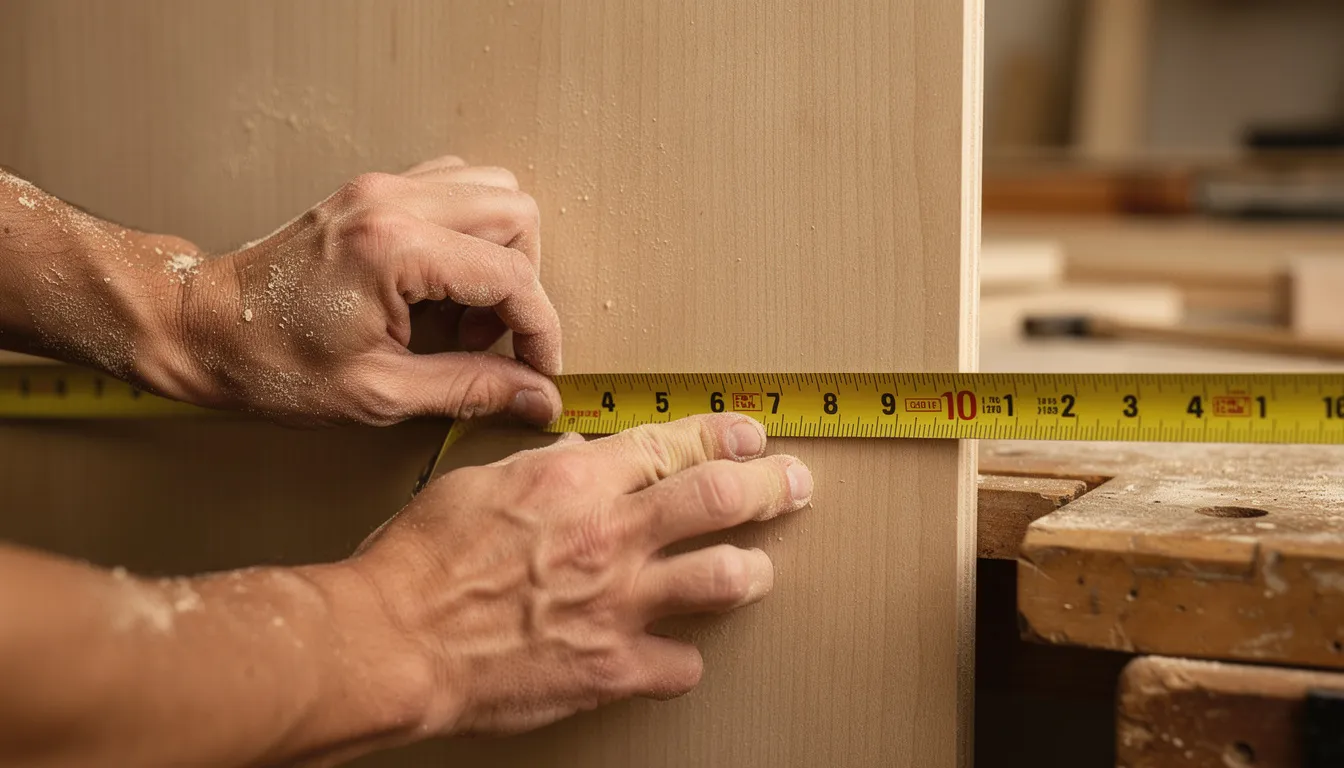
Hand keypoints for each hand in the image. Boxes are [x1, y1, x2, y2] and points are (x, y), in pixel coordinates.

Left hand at [165, 156, 561, 425]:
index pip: (512, 275)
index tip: (539, 370)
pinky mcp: (375, 191)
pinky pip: (455, 190)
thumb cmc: (270, 362)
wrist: (201, 326)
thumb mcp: (378, 393)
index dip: (540, 329)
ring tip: (462, 313)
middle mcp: (393, 202)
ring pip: (493, 192)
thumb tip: (536, 398)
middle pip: (516, 217)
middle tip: (487, 339)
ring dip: (499, 255)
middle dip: (521, 285)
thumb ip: (470, 389)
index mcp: (393, 249)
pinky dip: (469, 235)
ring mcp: (383, 187)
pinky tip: (441, 285)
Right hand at [336, 414, 813, 735]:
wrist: (394, 640)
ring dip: (752, 571)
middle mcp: (612, 537)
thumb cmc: (422, 560)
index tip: (752, 438)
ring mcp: (618, 604)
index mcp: (579, 482)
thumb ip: (547, 470)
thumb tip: (585, 461)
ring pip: (725, 578)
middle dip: (772, 487)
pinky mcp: (610, 668)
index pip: (677, 444)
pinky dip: (685, 658)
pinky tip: (680, 652)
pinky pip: (682, 664)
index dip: (727, 437)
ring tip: (759, 569)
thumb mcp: (483, 482)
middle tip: (794, 485)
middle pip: (723, 498)